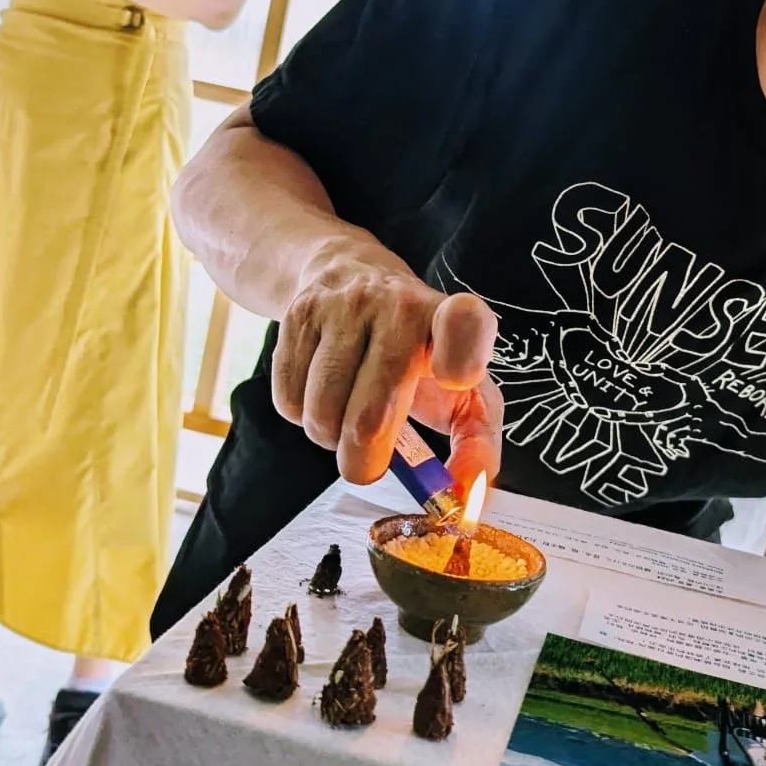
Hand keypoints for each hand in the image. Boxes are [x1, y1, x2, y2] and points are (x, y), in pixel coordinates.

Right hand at [272, 245, 502, 490]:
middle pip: (371, 416)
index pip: (465, 324)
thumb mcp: (464, 388)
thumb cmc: (421, 351)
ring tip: (346, 419)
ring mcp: (345, 306)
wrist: (350, 273)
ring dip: (330, 438)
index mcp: (450, 320)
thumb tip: (464, 493)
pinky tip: (321, 394)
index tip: (457, 379)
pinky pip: (289, 400)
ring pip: (321, 414)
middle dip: (364, 462)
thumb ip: (477, 444)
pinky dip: (302, 416)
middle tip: (369, 465)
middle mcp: (400, 305)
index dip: (461, 355)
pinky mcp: (299, 314)